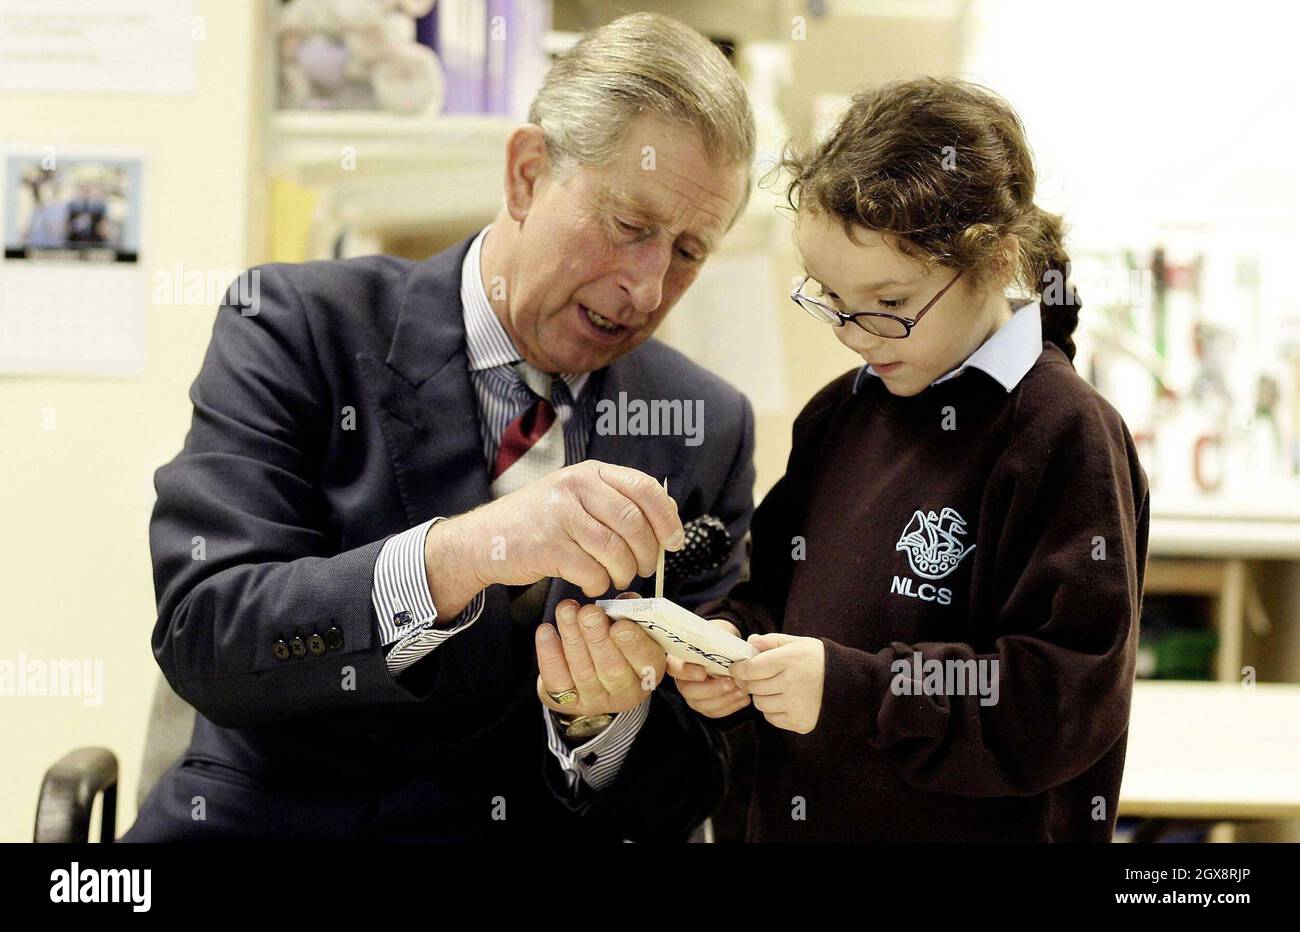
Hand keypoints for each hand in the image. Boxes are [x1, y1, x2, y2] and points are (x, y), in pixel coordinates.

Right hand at [424, 461, 683, 615]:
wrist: (485, 539)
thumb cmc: (541, 522)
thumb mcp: (577, 498)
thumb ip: (616, 502)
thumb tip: (668, 521)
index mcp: (590, 472)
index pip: (644, 488)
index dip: (667, 518)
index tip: (675, 543)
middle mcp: (575, 486)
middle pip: (633, 523)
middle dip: (646, 553)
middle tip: (642, 569)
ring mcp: (560, 515)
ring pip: (614, 550)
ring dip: (623, 572)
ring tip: (617, 578)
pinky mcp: (547, 546)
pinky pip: (591, 572)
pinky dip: (598, 584)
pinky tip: (592, 584)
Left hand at [536, 597, 666, 716]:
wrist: (592, 674)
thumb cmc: (617, 644)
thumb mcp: (632, 627)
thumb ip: (631, 613)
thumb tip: (626, 599)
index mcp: (649, 672)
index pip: (646, 661)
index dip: (633, 644)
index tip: (619, 625)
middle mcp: (626, 692)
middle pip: (612, 668)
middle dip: (598, 638)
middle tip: (588, 613)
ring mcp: (596, 700)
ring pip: (583, 671)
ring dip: (572, 637)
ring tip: (566, 611)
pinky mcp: (568, 701)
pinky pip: (558, 680)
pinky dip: (550, 655)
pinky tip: (546, 631)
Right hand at [665, 619, 751, 718]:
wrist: (727, 650)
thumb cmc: (719, 640)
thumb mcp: (717, 634)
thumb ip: (716, 640)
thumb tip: (727, 646)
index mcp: (678, 659)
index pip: (674, 667)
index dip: (686, 672)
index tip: (703, 672)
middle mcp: (681, 679)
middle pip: (688, 690)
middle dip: (712, 689)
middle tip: (731, 682)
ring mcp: (692, 695)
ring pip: (702, 705)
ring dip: (724, 699)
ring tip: (742, 690)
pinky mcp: (704, 705)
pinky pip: (714, 712)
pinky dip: (730, 707)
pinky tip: (744, 698)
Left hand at [730, 634, 824, 733]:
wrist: (849, 685)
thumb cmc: (820, 661)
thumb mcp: (799, 644)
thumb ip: (773, 641)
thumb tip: (750, 641)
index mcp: (791, 659)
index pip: (751, 668)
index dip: (739, 669)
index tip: (736, 668)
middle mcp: (793, 683)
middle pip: (753, 687)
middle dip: (751, 681)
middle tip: (757, 677)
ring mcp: (796, 705)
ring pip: (760, 703)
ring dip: (762, 696)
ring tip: (775, 688)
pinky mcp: (800, 722)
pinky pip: (772, 718)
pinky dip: (773, 710)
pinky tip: (785, 701)